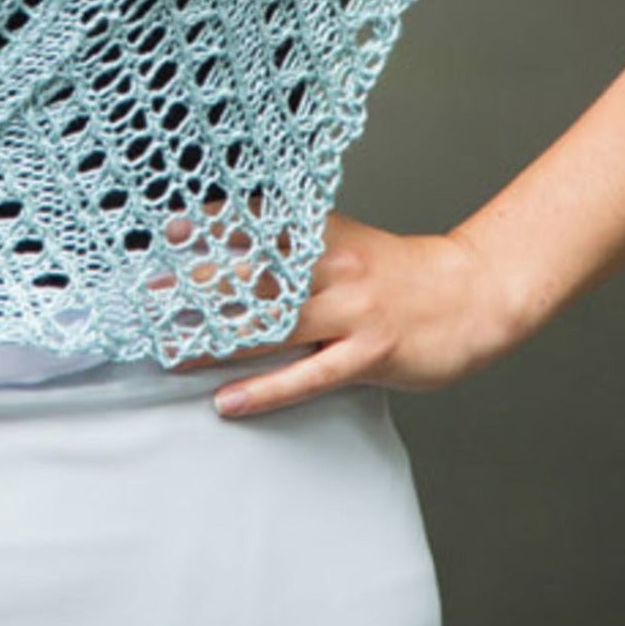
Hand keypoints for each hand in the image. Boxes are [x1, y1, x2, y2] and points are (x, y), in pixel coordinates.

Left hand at [159, 205, 513, 416]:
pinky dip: (264, 390)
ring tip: (172, 352)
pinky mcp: (369, 354)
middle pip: (254, 274)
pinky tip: (229, 400)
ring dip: (218, 340)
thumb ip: (305, 249)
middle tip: (149, 293)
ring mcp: (352, 311)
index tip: (171, 228)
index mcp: (328, 235)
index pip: (261, 225)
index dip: (214, 225)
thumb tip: (247, 257)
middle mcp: (334, 267)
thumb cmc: (405, 274)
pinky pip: (308, 375)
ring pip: (273, 326)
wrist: (475, 293)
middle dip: (198, 284)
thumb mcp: (351, 246)